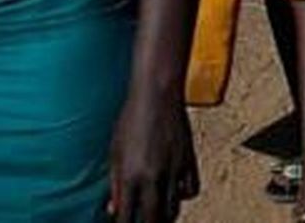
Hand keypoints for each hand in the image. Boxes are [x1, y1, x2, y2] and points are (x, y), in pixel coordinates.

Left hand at [108, 91, 197, 221]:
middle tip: (141, 221)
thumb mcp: (115, 152)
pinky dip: (183, 196)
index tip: (123, 222)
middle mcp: (153, 177)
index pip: (126, 217)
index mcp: (131, 176)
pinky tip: (174, 191)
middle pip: (153, 220)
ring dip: (164, 216)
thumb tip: (114, 207)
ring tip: (157, 213)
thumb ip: (115, 184)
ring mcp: (174, 170)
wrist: (157, 94)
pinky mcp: (189, 161)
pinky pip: (190, 191)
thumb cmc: (133, 117)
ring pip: (173, 210)